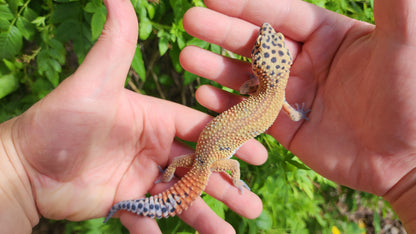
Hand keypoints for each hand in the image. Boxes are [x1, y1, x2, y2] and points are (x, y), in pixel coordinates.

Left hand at [2, 0, 266, 232]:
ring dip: (206, 215)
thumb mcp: (93, 81)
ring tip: (231, 231)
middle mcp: (153, 147)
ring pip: (180, 197)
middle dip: (226, 184)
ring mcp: (141, 176)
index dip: (231, 140)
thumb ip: (116, 44)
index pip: (201, 129)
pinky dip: (162, 230)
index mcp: (155, 118)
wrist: (24, 166)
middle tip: (253, 201)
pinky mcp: (125, 201)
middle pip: (198, 167)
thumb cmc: (60, 121)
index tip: (259, 153)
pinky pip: (150, 218)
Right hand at [180, 0, 415, 229]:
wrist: (408, 160)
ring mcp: (289, 95)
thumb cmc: (412, 99)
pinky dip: (225, 104)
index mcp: (326, 36)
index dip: (247, 5)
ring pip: (245, 76)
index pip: (279, 14)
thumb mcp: (404, 43)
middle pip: (254, 42)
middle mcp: (303, 62)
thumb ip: (393, 4)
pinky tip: (204, 96)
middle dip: (221, 32)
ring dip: (215, 67)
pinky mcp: (281, 126)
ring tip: (188, 58)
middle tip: (190, 22)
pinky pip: (247, 112)